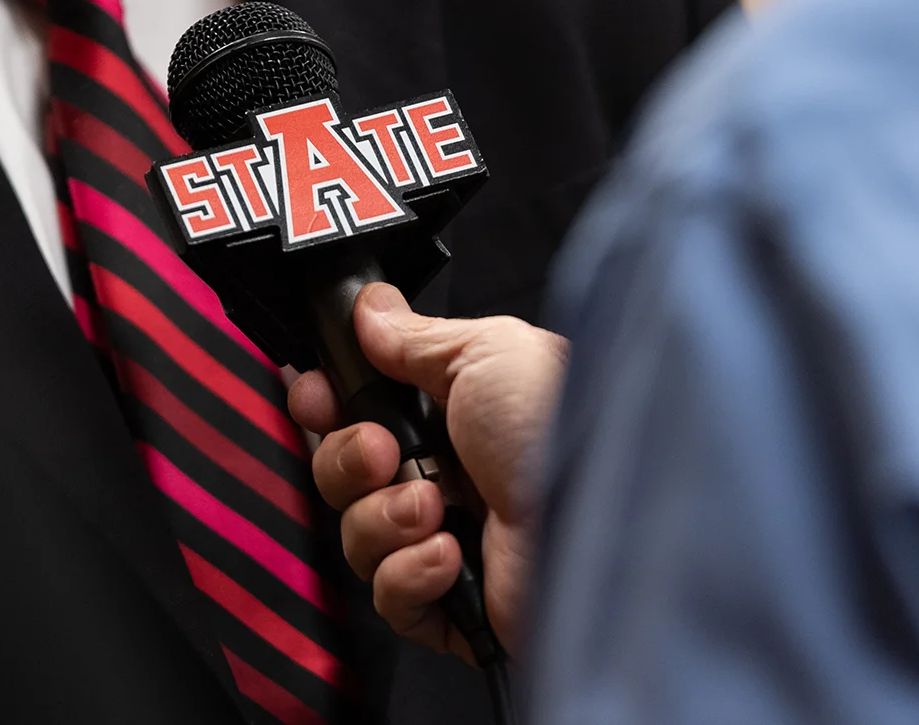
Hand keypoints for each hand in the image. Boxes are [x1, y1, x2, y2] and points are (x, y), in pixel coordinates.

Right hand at [288, 283, 565, 659]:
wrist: (604, 521)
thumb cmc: (561, 427)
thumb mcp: (487, 353)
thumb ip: (416, 338)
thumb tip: (370, 309)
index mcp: (453, 417)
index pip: (359, 413)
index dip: (325, 406)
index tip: (314, 395)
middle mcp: (450, 479)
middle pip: (343, 473)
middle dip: (348, 459)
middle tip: (385, 452)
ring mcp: (450, 544)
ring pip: (357, 537)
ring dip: (385, 518)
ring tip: (438, 508)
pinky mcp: (453, 608)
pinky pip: (389, 598)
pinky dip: (410, 574)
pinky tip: (452, 555)